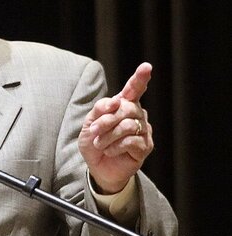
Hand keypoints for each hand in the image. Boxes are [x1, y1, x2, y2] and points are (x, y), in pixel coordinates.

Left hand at [79, 63, 154, 193]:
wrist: (98, 167)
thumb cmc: (94, 143)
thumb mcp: (89, 124)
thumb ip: (99, 110)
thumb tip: (116, 101)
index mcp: (123, 105)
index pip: (133, 89)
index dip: (139, 78)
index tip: (146, 67)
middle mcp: (136, 114)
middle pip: (125, 108)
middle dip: (105, 121)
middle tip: (93, 132)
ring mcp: (143, 130)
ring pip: (127, 125)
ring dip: (107, 136)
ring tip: (100, 144)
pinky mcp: (145, 146)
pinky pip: (131, 141)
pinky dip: (115, 147)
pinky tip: (110, 151)